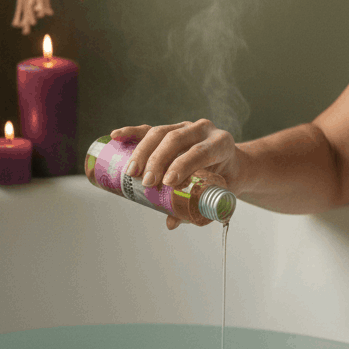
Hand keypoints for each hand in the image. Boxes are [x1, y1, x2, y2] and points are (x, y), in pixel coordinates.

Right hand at [109, 120, 239, 229]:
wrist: (232, 164)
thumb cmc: (226, 179)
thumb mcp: (218, 193)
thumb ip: (197, 206)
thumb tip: (171, 222)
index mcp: (220, 144)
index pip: (199, 151)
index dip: (182, 165)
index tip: (167, 182)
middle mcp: (204, 130)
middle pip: (175, 140)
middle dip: (157, 160)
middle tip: (146, 182)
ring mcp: (186, 126)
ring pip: (160, 132)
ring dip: (142, 151)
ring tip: (131, 172)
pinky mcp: (171, 127)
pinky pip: (149, 128)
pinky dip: (132, 132)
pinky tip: (116, 137)